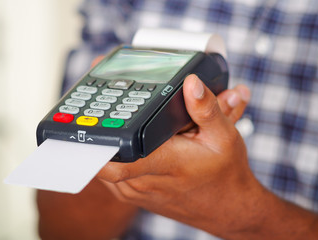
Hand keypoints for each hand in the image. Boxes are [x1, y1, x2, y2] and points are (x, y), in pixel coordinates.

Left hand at [97, 74, 258, 237]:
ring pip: (102, 166)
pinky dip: (111, 156)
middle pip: (101, 157)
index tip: (91, 118)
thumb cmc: (224, 173)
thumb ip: (206, 109)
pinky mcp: (133, 194)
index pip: (114, 160)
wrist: (226, 207)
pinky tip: (122, 141)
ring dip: (103, 144)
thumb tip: (191, 83)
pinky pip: (111, 174)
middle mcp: (142, 181)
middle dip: (97, 132)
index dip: (96, 140)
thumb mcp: (224, 136)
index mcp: (162, 164)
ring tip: (110, 119)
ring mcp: (135, 190)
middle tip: (101, 108)